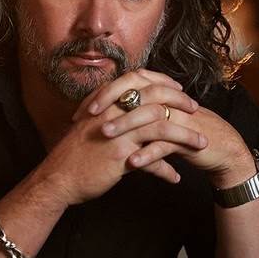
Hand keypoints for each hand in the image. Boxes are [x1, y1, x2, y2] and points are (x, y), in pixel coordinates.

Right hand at [35, 70, 206, 205]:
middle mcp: (113, 112)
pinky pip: (152, 160)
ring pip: (161, 127)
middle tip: (196, 110)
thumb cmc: (74, 154)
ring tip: (200, 144)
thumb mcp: (91, 126)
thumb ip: (112, 116)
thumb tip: (128, 112)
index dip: (162, 82)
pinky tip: (175, 178)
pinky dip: (166, 170)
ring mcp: (118, 134)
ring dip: (185, 136)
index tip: (178, 89)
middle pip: (156, 98)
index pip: (140, 80)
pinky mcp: (121, 156)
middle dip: (180, 102)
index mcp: (106, 102)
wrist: (58, 177)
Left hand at [76, 69, 255, 187]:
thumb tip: (105, 115)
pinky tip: (132, 162)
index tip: (81, 110)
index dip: (102, 94)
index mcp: (158, 93)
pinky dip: (148, 153)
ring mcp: (178, 117)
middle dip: (109, 102)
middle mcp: (167, 101)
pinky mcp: (188, 138)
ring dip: (125, 125)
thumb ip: (136, 114)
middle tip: (87, 116)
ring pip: (148, 116)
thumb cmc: (184, 134)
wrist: (220, 149)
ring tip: (104, 136)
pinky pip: (165, 144)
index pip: (126, 83)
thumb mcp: (157, 121)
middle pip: (135, 91)